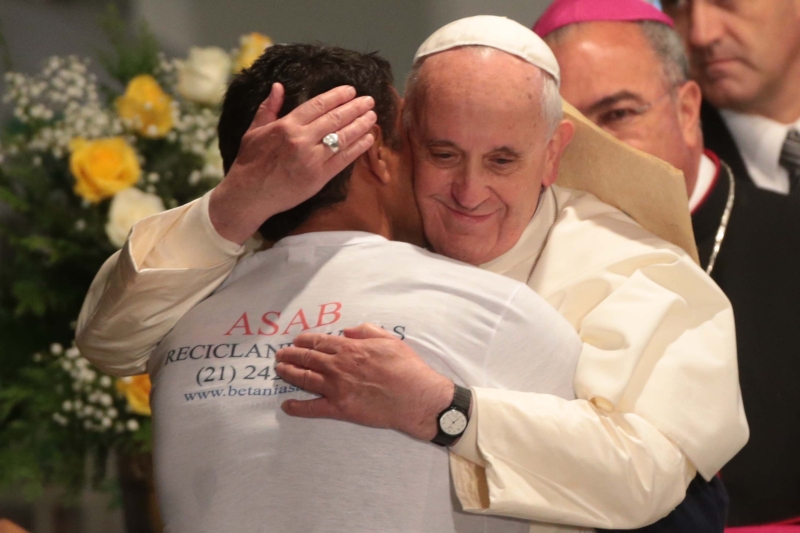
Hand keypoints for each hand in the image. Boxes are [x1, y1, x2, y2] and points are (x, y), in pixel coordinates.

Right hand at [209, 84, 377, 244]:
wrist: (249, 195)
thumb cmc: (250, 162)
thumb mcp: (253, 130)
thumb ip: (269, 108)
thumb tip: (278, 86)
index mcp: (286, 125)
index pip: (318, 105)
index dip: (337, 96)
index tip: (351, 90)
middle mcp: (301, 139)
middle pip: (334, 119)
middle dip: (354, 108)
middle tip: (369, 100)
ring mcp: (312, 159)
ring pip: (342, 137)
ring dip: (360, 125)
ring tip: (372, 116)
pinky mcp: (319, 177)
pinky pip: (343, 159)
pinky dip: (358, 148)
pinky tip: (368, 139)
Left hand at [275, 324, 453, 440]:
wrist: (416, 397)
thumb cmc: (407, 368)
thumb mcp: (389, 340)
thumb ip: (366, 332)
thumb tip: (347, 332)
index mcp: (350, 349)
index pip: (319, 342)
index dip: (304, 341)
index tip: (295, 341)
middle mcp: (338, 366)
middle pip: (307, 359)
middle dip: (290, 355)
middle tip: (280, 355)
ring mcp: (336, 389)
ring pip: (305, 379)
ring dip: (289, 374)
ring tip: (279, 370)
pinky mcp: (340, 409)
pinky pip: (313, 408)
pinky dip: (297, 407)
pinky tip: (287, 405)